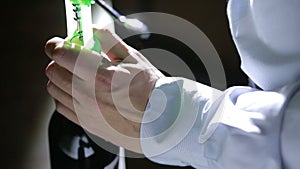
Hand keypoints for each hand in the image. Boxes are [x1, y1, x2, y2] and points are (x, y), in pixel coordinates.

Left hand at [44, 29, 163, 152]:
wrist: (159, 120)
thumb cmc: (151, 92)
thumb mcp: (133, 58)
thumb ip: (109, 40)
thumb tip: (93, 31)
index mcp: (101, 76)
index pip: (62, 55)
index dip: (57, 45)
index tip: (61, 43)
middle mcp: (88, 95)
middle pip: (53, 70)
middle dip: (60, 59)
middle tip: (73, 57)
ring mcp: (85, 111)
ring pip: (53, 88)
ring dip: (61, 76)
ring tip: (77, 74)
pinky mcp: (85, 123)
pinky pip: (60, 105)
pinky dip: (63, 95)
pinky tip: (78, 91)